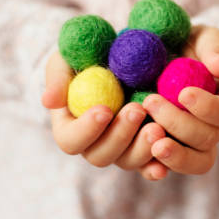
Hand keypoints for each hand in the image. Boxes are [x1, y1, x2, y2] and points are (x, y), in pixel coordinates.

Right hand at [41, 51, 169, 180]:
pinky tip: (168, 160)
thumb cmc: (87, 56)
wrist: (122, 54)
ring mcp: (122, 147)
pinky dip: (160, 164)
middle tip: (137, 109)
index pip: (71, 140)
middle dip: (120, 135)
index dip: (86, 129)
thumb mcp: (67, 59)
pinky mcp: (146, 146)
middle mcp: (95, 143)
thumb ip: (57, 77)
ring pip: (129, 161)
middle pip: (101, 155)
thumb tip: (49, 100)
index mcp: (71, 126)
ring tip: (158, 127)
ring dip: (143, 148)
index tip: (104, 109)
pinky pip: (152, 163)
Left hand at [141, 25, 218, 176]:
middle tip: (151, 101)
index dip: (209, 108)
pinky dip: (157, 168)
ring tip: (152, 138)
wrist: (172, 56)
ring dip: (174, 154)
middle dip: (180, 124)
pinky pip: (167, 168)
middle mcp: (215, 128)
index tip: (184, 93)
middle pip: (207, 139)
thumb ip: (215, 48)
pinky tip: (147, 163)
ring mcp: (192, 143)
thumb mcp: (207, 37)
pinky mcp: (168, 148)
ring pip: (194, 162)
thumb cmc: (194, 45)